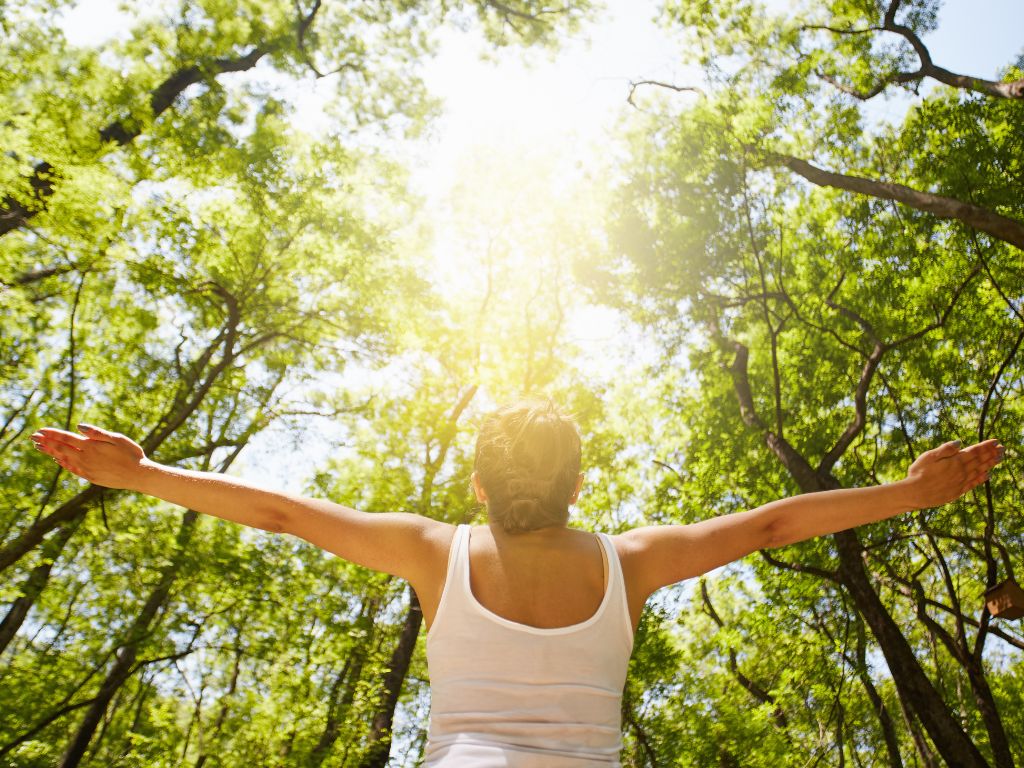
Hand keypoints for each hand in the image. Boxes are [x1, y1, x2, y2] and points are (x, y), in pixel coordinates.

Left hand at [31, 425, 148, 489]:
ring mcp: (86, 469)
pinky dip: (62, 463)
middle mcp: (85, 458)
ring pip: (63, 459)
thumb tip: (79, 427)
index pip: (66, 438)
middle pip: (60, 449)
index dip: (52, 434)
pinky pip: (71, 469)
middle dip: (46, 442)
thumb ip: (97, 433)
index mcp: (91, 447)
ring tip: (39, 447)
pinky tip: (57, 459)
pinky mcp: (90, 477)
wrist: (139, 476)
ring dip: (50, 452)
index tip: (40, 430)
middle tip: (32, 437)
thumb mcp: (118, 439)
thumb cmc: (132, 454)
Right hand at [905, 438, 1004, 508]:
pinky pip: (973, 484)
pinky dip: (981, 479)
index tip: (996, 441)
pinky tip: (987, 476)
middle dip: (992, 454)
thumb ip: (945, 449)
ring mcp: (960, 483)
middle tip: (1003, 449)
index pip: (974, 452)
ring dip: (990, 465)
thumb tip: (959, 442)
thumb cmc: (918, 473)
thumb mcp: (928, 456)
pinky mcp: (957, 492)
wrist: (914, 494)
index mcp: (955, 461)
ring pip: (980, 472)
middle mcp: (961, 472)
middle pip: (980, 461)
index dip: (986, 446)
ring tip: (1000, 459)